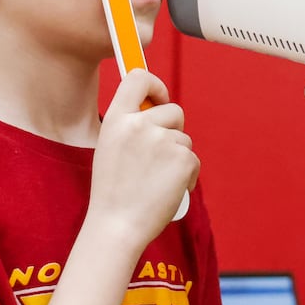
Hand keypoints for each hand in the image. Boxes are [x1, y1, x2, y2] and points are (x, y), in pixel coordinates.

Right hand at [89, 70, 198, 251]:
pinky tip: (168, 190)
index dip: (155, 85)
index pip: (138, 78)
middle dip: (173, 130)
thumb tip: (156, 110)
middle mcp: (139, 124)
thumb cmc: (113, 192)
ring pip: (184, 139)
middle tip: (157, 158)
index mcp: (116, 119)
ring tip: (155, 181)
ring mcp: (163, 141)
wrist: (117, 226)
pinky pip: (193, 160)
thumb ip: (130, 126)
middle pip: (174, 111)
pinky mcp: (183, 159)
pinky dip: (187, 175)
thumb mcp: (110, 148)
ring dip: (177, 157)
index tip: (160, 99)